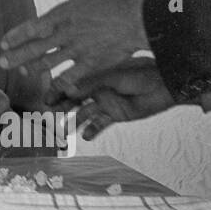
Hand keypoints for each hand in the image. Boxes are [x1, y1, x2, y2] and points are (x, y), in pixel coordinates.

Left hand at [0, 0, 147, 92]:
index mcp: (64, 14)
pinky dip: (59, 83)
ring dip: (31, 68)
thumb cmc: (117, 4)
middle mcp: (66, 33)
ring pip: (48, 62)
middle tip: (1, 62)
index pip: (33, 26)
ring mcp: (77, 49)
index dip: (16, 35)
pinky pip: (70, 76)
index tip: (3, 42)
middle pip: (35, 47)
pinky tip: (50, 89)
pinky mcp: (91, 63)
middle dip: (16, 55)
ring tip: (20, 72)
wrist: (139, 20)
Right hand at [52, 61, 176, 140]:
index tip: (46, 100)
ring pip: (84, 113)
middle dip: (61, 108)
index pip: (71, 83)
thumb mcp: (113, 77)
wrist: (165, 86)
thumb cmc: (140, 74)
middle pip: (74, 100)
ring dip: (74, 122)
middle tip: (48, 118)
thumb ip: (91, 83)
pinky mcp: (116, 114)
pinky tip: (86, 136)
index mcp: (94, 75)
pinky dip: (92, 130)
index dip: (57, 91)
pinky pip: (100, 124)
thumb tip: (68, 89)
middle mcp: (97, 89)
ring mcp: (106, 102)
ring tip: (63, 132)